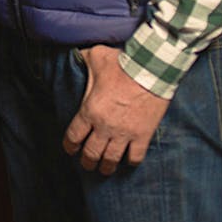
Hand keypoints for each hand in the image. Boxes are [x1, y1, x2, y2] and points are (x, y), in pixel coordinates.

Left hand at [63, 45, 170, 173]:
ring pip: (112, 159)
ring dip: (106, 166)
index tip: (70, 149)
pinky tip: (128, 161)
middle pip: (91, 152)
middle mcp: (104, 126)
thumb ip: (82, 59)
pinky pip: (136, 157)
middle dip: (87, 161)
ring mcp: (125, 133)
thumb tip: (73, 52)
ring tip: (105, 169)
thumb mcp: (95, 57)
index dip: (69, 145)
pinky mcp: (143, 135)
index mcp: (89, 111)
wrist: (152, 70)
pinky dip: (131, 161)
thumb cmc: (122, 64)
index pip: (73, 136)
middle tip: (87, 164)